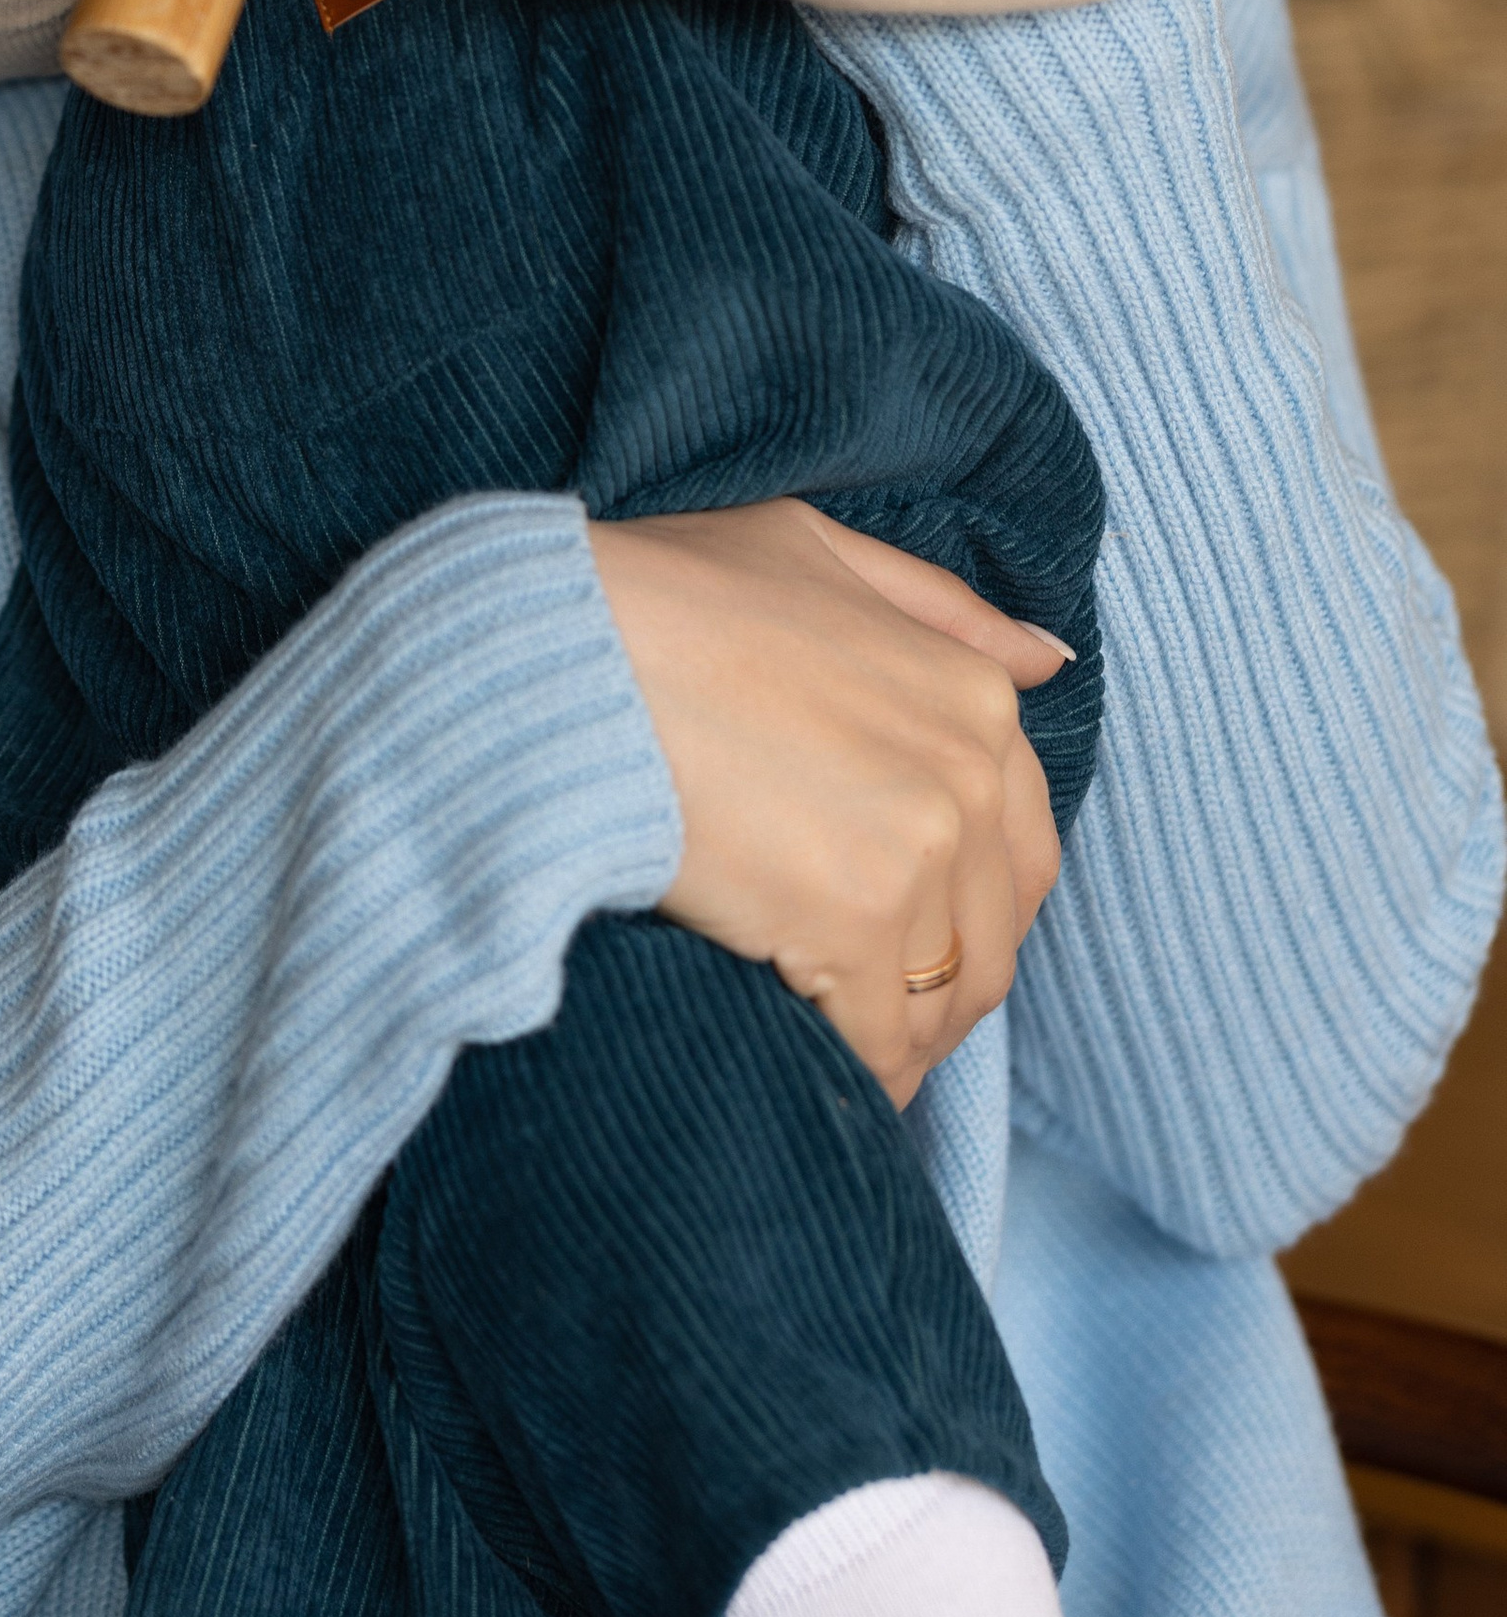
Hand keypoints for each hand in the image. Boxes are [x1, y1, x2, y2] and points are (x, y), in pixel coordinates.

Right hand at [587, 501, 1068, 1101]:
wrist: (566, 652)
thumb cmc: (666, 592)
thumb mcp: (814, 549)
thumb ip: (939, 608)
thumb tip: (1049, 660)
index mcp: (972, 697)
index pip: (1023, 845)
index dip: (973, 903)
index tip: (912, 929)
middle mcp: (966, 778)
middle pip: (994, 934)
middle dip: (942, 982)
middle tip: (870, 1004)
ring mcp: (916, 855)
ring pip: (943, 997)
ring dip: (902, 1034)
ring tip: (840, 1042)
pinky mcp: (851, 925)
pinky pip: (879, 1038)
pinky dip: (857, 1067)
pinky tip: (816, 1064)